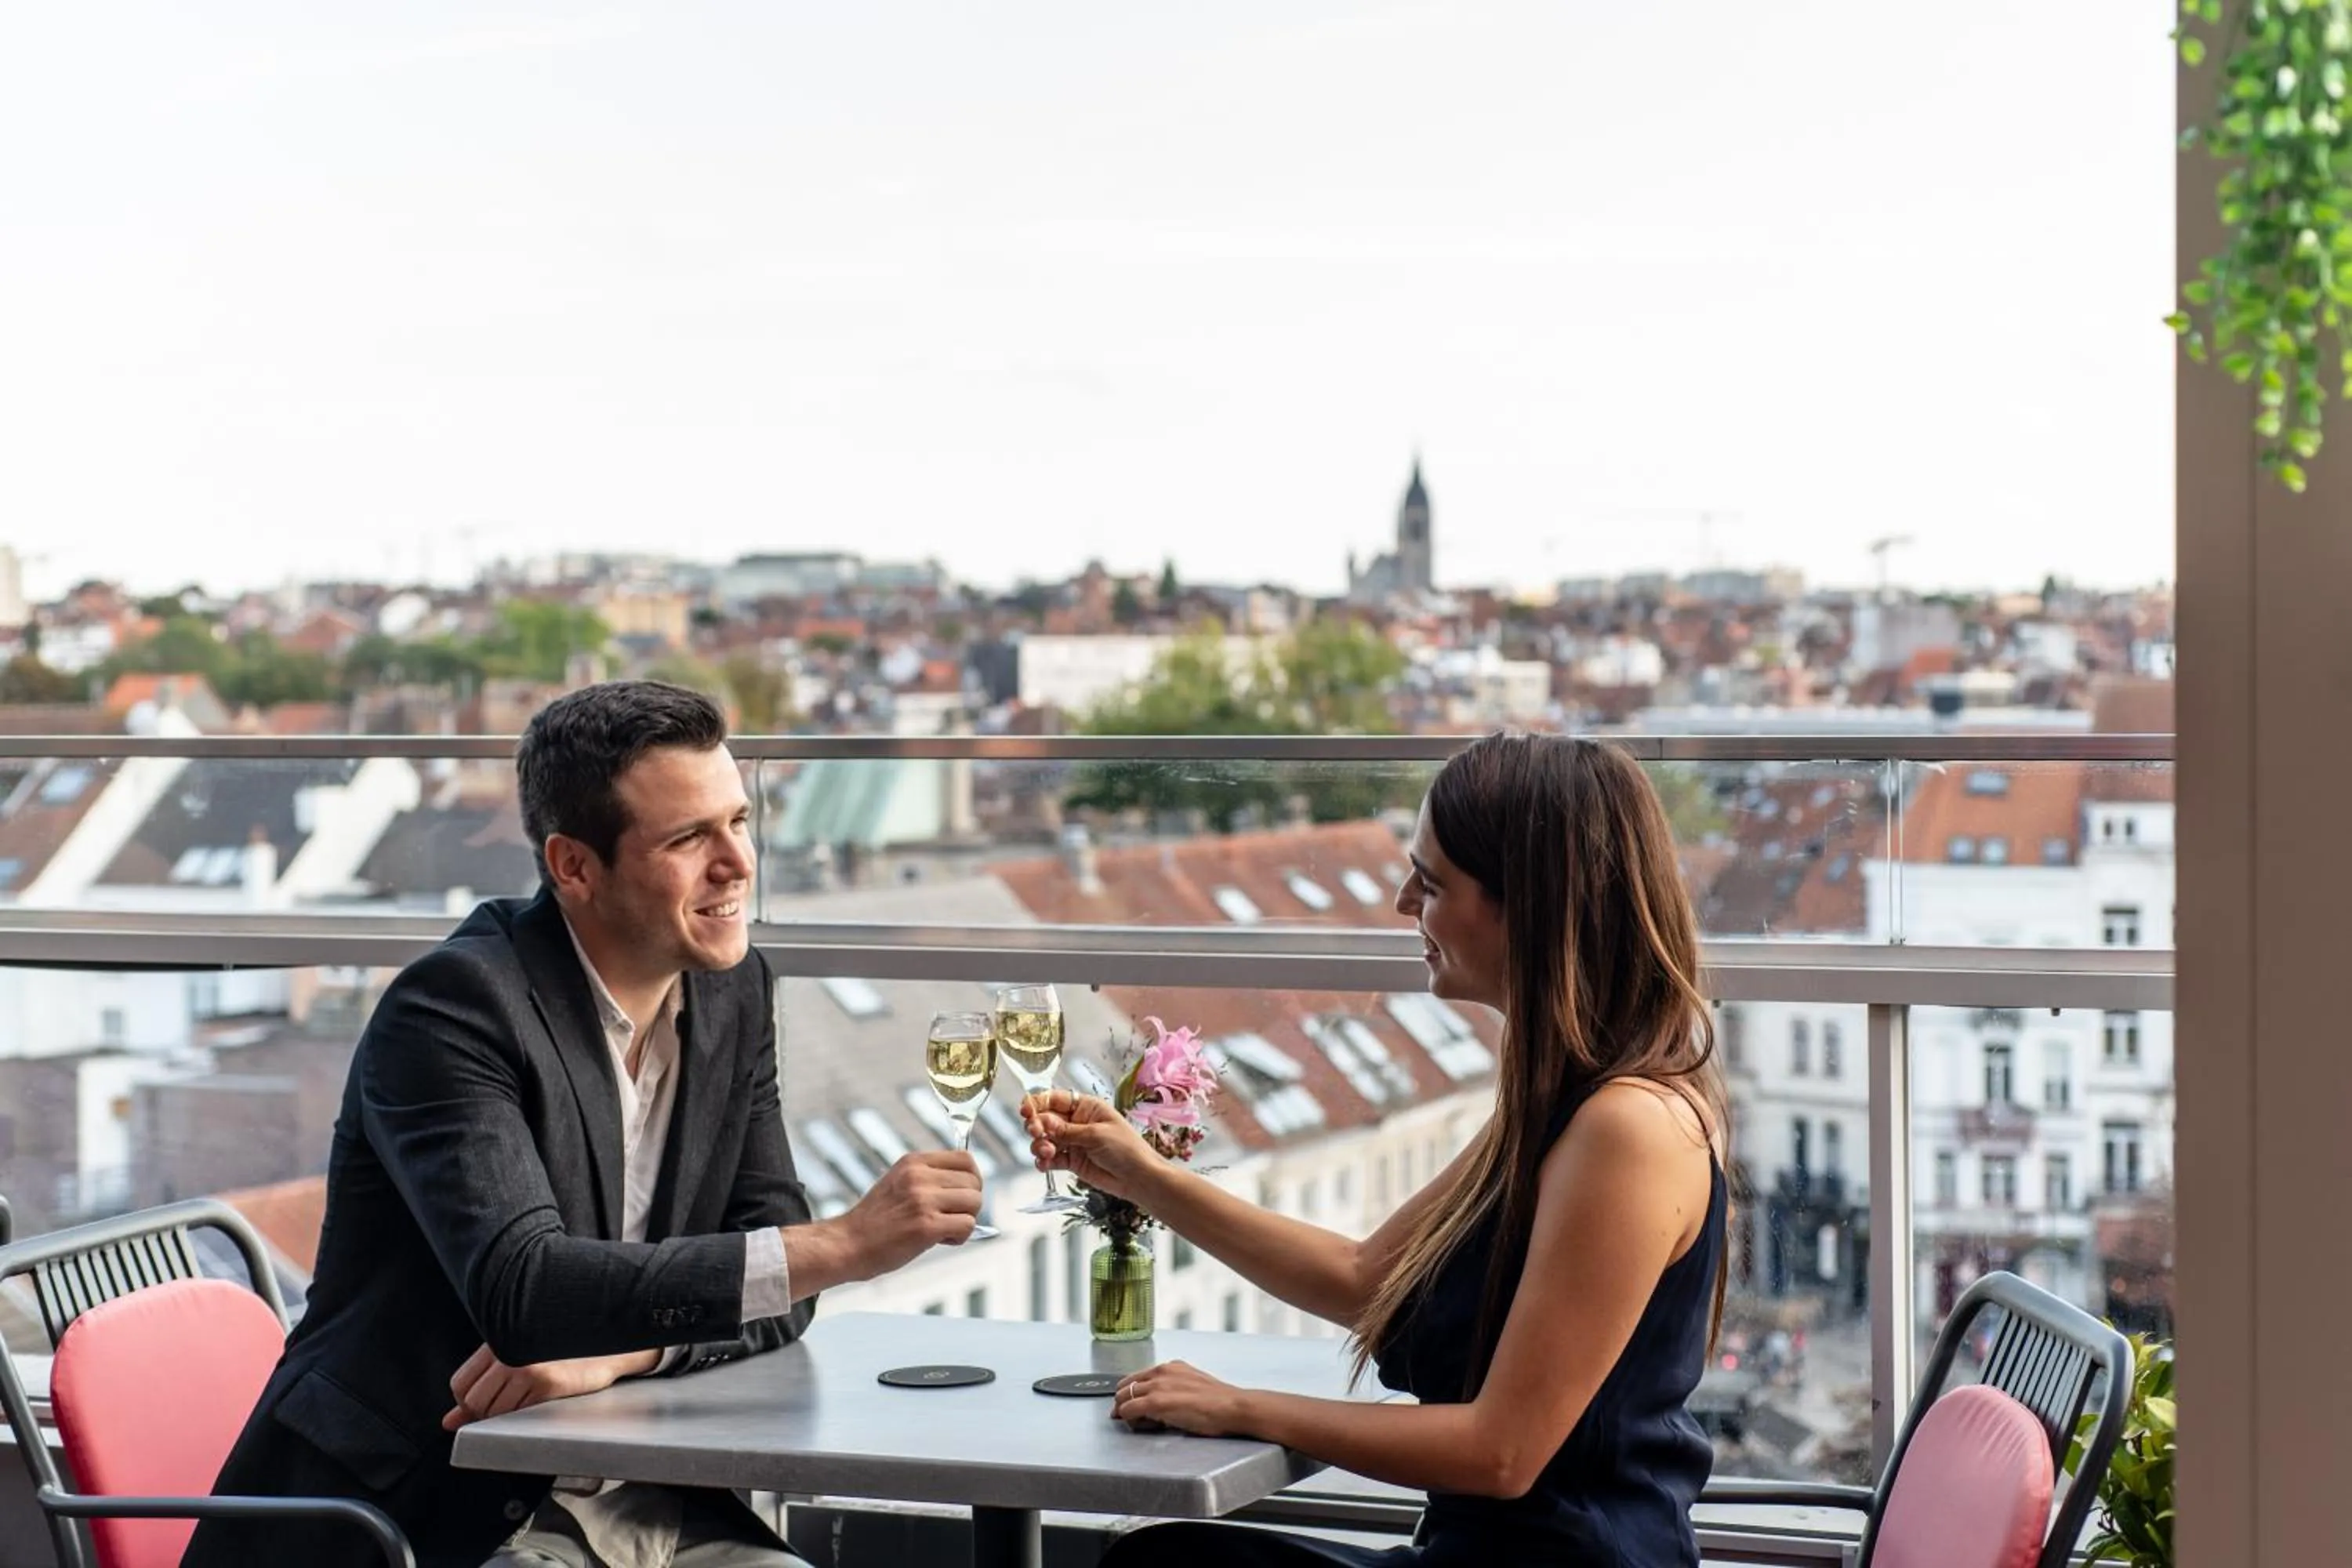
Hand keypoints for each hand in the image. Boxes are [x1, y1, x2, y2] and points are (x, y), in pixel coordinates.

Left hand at [442, 1343, 659, 1430]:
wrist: (605, 1342)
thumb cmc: (560, 1347)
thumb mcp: (515, 1354)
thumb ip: (481, 1384)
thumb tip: (448, 1422)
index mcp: (498, 1340)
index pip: (460, 1384)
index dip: (466, 1402)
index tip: (482, 1404)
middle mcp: (509, 1353)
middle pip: (473, 1401)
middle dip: (483, 1412)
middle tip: (507, 1404)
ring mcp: (527, 1368)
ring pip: (493, 1411)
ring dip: (504, 1416)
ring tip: (526, 1400)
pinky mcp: (547, 1384)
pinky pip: (518, 1413)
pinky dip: (523, 1415)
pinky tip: (538, 1400)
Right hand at [843, 1149, 982, 1275]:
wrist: (848, 1244)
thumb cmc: (875, 1221)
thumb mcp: (899, 1183)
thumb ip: (930, 1179)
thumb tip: (970, 1186)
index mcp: (914, 1162)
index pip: (966, 1159)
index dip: (971, 1180)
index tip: (961, 1196)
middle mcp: (919, 1176)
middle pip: (974, 1183)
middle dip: (969, 1204)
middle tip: (949, 1218)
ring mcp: (923, 1200)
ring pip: (975, 1203)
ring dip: (966, 1221)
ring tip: (943, 1230)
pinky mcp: (926, 1226)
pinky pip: (967, 1225)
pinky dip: (959, 1237)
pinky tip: (939, 1240)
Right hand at [1022, 1089, 1158, 1202]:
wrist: (1138, 1178)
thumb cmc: (1126, 1149)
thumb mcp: (1096, 1135)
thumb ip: (1067, 1131)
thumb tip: (1043, 1122)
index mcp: (1086, 1107)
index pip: (1055, 1099)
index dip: (1038, 1103)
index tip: (1026, 1110)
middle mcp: (1076, 1122)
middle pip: (1045, 1119)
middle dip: (1036, 1126)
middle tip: (1037, 1133)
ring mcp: (1073, 1142)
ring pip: (1045, 1140)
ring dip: (1040, 1145)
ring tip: (1047, 1153)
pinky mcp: (1072, 1161)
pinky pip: (1050, 1159)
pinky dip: (1043, 1162)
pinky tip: (1044, 1165)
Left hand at [1111, 1360, 1249, 1437]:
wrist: (1232, 1407)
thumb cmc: (1220, 1403)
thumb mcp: (1193, 1387)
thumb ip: (1175, 1389)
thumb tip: (1163, 1403)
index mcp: (1171, 1367)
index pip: (1138, 1377)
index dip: (1131, 1393)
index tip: (1131, 1405)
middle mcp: (1161, 1371)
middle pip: (1126, 1385)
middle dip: (1123, 1401)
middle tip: (1128, 1417)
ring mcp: (1158, 1385)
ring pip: (1123, 1397)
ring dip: (1123, 1411)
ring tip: (1135, 1423)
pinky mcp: (1156, 1402)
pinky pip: (1128, 1410)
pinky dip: (1127, 1419)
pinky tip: (1138, 1425)